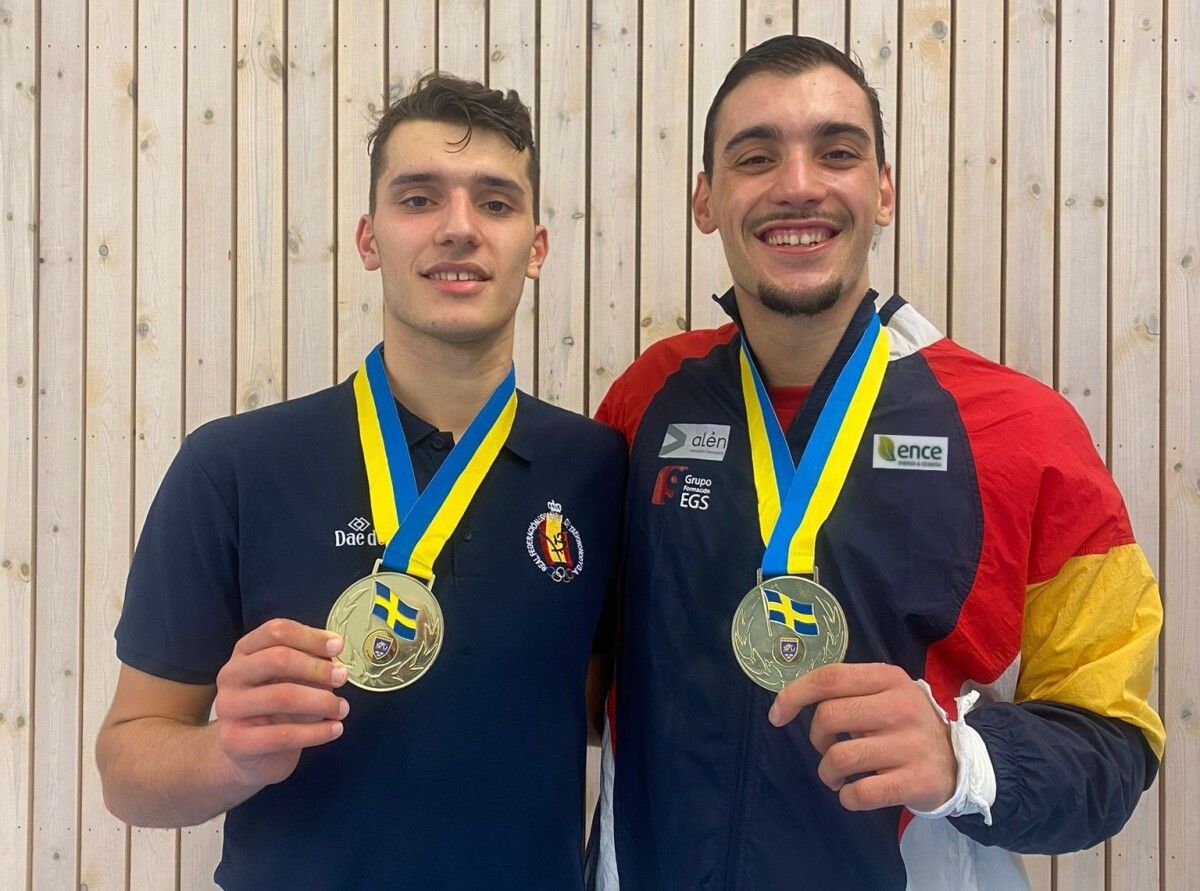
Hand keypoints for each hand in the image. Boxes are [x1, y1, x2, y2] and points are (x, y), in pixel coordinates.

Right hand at [213, 618, 349, 789]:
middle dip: (317, 667)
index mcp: (244, 651)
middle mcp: (231, 674)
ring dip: (322, 701)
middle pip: (277, 659)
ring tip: (343, 708)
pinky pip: (283, 735)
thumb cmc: (276, 708)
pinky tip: (335, 729)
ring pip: (283, 696)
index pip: (275, 631)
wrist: (248, 755)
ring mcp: (228, 708)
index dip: (310, 637)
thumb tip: (335, 654)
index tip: (338, 647)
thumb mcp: (291, 679)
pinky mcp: (234, 741)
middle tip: (343, 677)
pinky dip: (316, 732)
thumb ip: (308, 664)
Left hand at [768, 662, 955, 812]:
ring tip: (837, 776)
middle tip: (827, 748)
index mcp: (888, 678)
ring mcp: (911, 745)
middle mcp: (900, 707)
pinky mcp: (917, 781)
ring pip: (840, 757)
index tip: (776, 716)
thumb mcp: (885, 693)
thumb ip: (848, 691)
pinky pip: (862, 793)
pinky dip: (847, 797)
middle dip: (816, 738)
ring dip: (827, 772)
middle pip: (828, 717)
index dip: (794, 695)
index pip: (829, 677)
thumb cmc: (906, 724)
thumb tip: (792, 701)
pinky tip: (853, 793)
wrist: (959, 760)